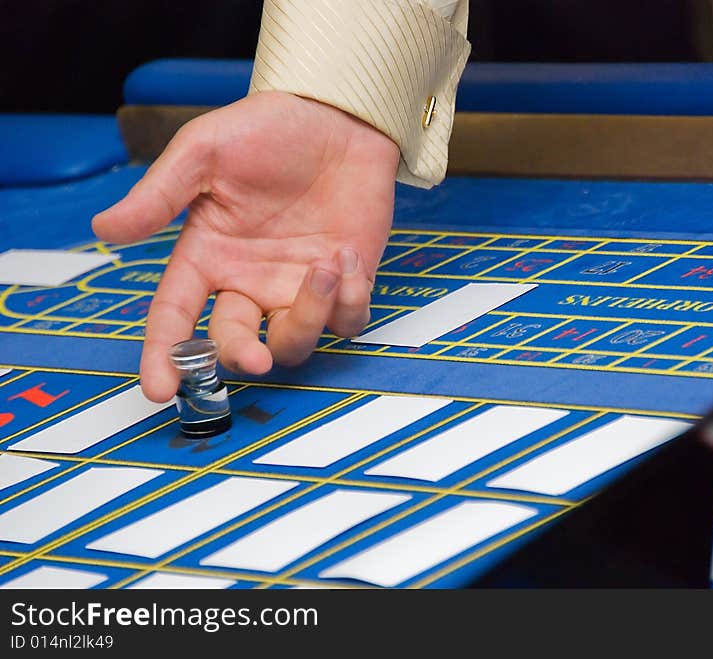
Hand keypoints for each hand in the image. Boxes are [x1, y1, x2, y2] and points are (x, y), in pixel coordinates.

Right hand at [93, 91, 399, 401]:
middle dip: (241, 356)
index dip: (164, 355)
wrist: (335, 116)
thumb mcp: (205, 151)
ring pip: (295, 342)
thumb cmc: (267, 130)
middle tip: (255, 356)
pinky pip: (347, 320)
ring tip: (322, 266)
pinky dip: (348, 301)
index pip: (176, 315)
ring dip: (308, 317)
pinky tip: (346, 255)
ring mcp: (298, 287)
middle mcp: (250, 282)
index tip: (159, 389)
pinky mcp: (345, 282)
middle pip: (236, 343)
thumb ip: (161, 194)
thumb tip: (104, 229)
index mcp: (208, 256)